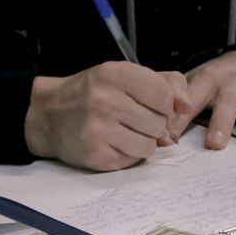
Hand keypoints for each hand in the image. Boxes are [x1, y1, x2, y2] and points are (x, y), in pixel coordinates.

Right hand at [25, 62, 192, 170]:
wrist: (49, 114)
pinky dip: (128, 154)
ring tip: (125, 131)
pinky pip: (132, 161)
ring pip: (150, 145)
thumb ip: (167, 83)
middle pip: (160, 123)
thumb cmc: (95, 92)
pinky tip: (113, 142)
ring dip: (144, 141)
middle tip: (135, 119)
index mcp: (115, 74)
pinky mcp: (95, 156)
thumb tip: (187, 107)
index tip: (156, 105)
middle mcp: (105, 101)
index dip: (168, 104)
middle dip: (155, 124)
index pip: (165, 95)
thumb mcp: (127, 74)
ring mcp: (98, 130)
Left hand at [172, 50, 235, 149]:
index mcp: (209, 79)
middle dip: (221, 122)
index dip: (180, 116)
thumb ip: (176, 107)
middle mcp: (235, 82)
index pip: (191, 98)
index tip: (170, 136)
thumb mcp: (193, 85)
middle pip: (228, 101)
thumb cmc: (215, 82)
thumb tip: (158, 137)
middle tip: (215, 145)